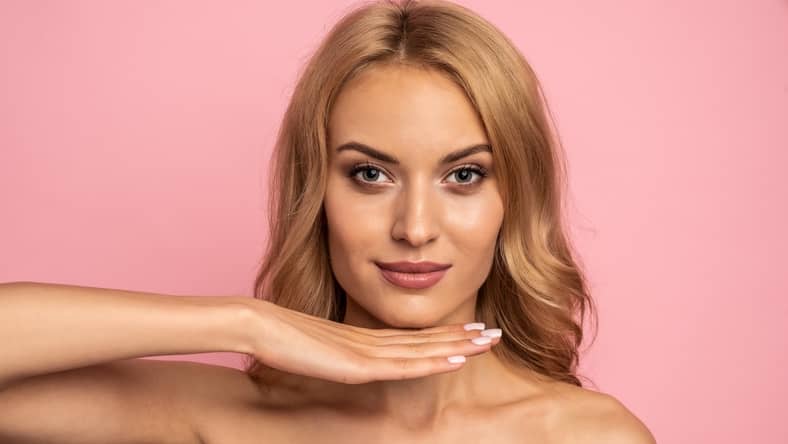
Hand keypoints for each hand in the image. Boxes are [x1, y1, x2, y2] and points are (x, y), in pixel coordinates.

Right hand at [246, 299, 500, 383]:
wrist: (258, 324)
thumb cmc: (280, 336)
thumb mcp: (317, 349)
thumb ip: (336, 355)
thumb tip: (344, 362)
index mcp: (364, 339)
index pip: (413, 338)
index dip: (444, 336)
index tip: (470, 332)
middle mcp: (372, 341)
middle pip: (426, 340)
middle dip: (463, 338)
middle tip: (494, 333)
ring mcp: (367, 351)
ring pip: (424, 350)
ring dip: (459, 346)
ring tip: (489, 340)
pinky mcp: (358, 363)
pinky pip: (405, 365)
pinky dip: (434, 361)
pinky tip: (457, 359)